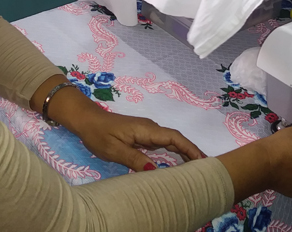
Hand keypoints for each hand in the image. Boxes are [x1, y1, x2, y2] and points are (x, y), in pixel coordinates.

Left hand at [30, 74, 204, 170]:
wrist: (86, 120)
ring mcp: (145, 131)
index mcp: (146, 129)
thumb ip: (135, 159)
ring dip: (183, 152)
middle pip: (176, 139)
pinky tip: (176, 163)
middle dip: (191, 151)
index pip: (174, 138)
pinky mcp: (141, 136)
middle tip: (205, 168)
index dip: (190, 148)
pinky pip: (161, 144)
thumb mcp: (114, 150)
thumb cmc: (98, 134)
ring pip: (169, 141)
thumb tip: (155, 170)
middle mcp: (149, 128)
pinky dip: (172, 152)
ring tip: (195, 167)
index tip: (203, 160)